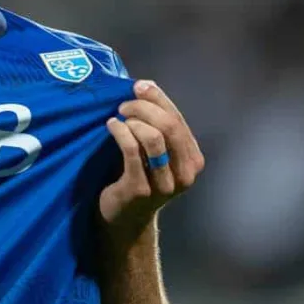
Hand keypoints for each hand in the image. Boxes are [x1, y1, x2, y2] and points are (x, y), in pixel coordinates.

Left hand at [98, 80, 204, 241]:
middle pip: (169, 126)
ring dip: (132, 120)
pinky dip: (120, 131)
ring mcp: (165, 184)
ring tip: (118, 118)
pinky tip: (111, 126)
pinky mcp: (141, 189)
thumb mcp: (155, 152)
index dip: (158, 98)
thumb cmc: (137, 176)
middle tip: (123, 105)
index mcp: (193, 159)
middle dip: (144, 108)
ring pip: (153, 138)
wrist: (124, 218)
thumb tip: (146, 85)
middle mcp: (185, 173)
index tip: (138, 86)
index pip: (178, 119)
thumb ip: (156, 124)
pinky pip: (131, 150)